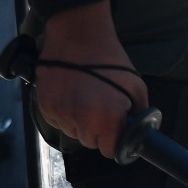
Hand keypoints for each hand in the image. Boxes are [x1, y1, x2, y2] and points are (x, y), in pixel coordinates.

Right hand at [37, 0, 147, 159]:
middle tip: (102, 111)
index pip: (109, 150)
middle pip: (90, 142)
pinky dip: (65, 114)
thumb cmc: (111, 61)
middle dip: (98, 132)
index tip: (116, 134)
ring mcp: (61, 112)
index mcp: (107, 117)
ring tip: (87, 99)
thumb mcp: (136, 87)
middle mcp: (82, 119)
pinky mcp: (45, 105)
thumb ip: (141, 113)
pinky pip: (57, 121)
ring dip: (81, 123)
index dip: (115, 143)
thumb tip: (142, 131)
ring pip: (73, 132)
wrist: (79, 37)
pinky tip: (73, 96)